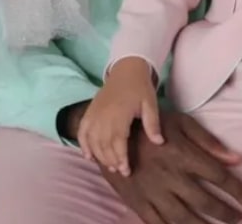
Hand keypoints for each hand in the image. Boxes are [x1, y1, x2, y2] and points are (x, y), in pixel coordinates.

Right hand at [78, 57, 161, 175]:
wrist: (126, 69)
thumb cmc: (140, 87)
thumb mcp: (150, 103)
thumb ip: (153, 123)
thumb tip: (159, 142)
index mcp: (119, 113)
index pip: (117, 140)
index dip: (120, 157)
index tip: (126, 170)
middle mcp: (103, 114)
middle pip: (103, 143)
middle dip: (110, 160)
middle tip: (120, 171)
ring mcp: (94, 112)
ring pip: (92, 139)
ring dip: (98, 155)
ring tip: (109, 166)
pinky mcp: (90, 111)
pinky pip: (82, 130)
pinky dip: (83, 144)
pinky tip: (88, 156)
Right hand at [101, 111, 241, 223]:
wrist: (111, 135)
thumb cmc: (150, 126)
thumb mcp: (179, 123)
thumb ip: (207, 140)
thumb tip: (236, 159)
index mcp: (180, 154)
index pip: (217, 176)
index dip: (239, 192)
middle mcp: (169, 176)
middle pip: (205, 202)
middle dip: (228, 214)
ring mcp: (153, 192)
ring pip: (185, 219)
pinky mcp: (139, 203)